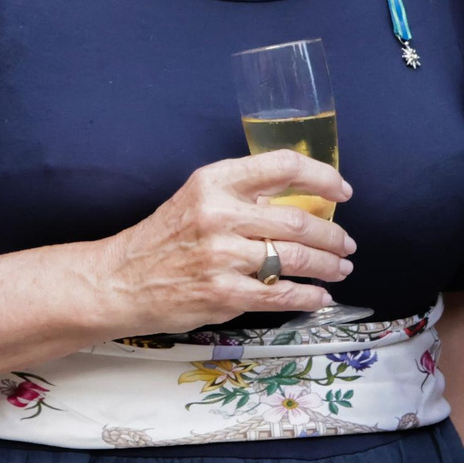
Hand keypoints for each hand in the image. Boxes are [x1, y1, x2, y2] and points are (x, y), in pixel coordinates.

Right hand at [92, 152, 353, 335]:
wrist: (117, 281)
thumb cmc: (165, 238)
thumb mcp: (198, 198)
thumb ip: (243, 195)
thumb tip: (302, 200)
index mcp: (216, 182)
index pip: (283, 166)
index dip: (322, 176)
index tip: (342, 191)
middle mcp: (220, 215)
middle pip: (298, 220)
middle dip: (333, 235)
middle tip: (346, 243)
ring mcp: (222, 257)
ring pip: (296, 258)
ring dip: (328, 265)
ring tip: (341, 268)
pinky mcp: (222, 293)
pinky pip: (280, 295)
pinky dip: (308, 296)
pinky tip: (320, 296)